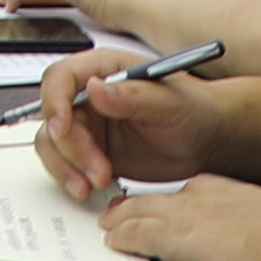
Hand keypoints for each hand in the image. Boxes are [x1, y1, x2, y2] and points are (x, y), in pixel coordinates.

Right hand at [37, 43, 227, 201]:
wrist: (207, 141)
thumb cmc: (193, 110)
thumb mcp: (167, 101)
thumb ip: (131, 95)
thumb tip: (94, 88)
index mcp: (103, 70)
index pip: (60, 78)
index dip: (54, 102)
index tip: (62, 129)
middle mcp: (88, 96)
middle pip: (53, 118)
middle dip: (70, 149)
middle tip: (98, 172)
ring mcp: (88, 125)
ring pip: (53, 144)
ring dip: (67, 167)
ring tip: (94, 185)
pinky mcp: (90, 152)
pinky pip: (65, 164)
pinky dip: (73, 178)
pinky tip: (94, 189)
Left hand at [100, 174, 260, 260]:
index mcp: (236, 194)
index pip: (201, 191)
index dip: (184, 199)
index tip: (178, 202)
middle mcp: (205, 200)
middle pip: (165, 199)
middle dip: (144, 204)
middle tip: (127, 207)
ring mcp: (186, 217)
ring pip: (142, 212)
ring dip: (123, 218)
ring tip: (110, 221)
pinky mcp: (171, 239)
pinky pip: (135, 234)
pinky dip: (122, 236)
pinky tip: (112, 240)